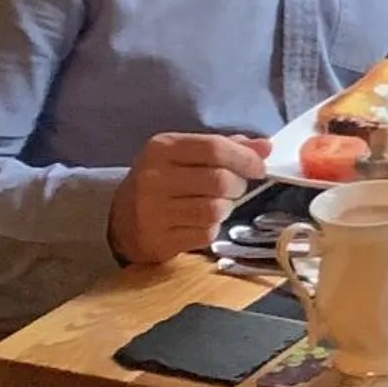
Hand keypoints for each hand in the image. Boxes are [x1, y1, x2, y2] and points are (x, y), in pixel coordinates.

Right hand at [108, 133, 271, 263]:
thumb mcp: (187, 156)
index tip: (259, 167)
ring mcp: (153, 211)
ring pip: (215, 209)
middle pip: (219, 180)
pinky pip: (205, 234)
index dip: (245, 158)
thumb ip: (227, 148)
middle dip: (238, 185)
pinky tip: (201, 222)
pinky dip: (212, 228)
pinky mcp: (159, 239)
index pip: (214, 148)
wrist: (122, 219)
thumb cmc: (164, 182)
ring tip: (216, 204)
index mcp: (162, 148)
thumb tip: (265, 147)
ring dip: (226, 208)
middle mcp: (153, 177)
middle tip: (234, 188)